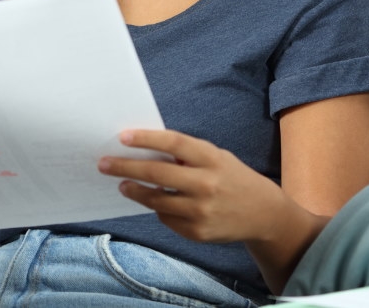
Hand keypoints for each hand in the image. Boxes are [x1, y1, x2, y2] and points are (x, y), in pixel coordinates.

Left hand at [97, 129, 293, 242]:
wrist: (264, 214)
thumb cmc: (233, 178)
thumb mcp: (217, 158)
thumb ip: (187, 155)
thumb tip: (144, 149)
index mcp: (212, 159)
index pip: (173, 144)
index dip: (146, 139)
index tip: (122, 136)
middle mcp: (207, 185)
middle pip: (157, 174)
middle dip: (125, 168)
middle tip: (104, 164)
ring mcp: (202, 211)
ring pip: (155, 200)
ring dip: (134, 191)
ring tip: (122, 184)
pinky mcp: (197, 232)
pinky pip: (166, 218)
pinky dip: (159, 208)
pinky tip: (158, 202)